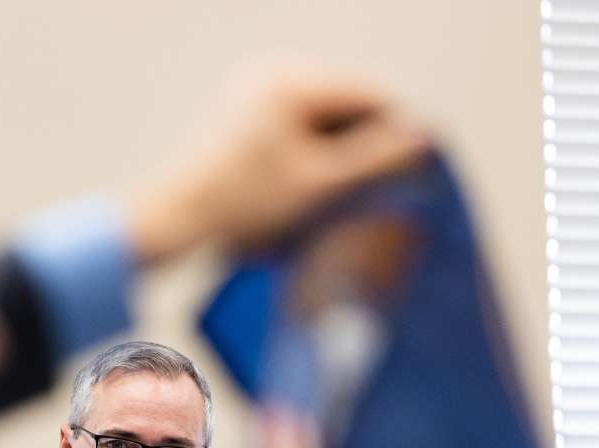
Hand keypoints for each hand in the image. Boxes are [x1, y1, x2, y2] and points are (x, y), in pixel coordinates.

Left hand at [129, 61, 428, 263]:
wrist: (175, 222)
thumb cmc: (244, 205)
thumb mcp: (322, 185)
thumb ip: (377, 158)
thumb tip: (424, 137)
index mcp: (292, 82)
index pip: (371, 95)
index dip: (399, 132)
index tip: (417, 171)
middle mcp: (273, 74)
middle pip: (347, 104)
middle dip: (368, 143)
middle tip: (385, 187)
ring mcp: (255, 91)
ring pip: (325, 117)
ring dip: (343, 151)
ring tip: (348, 193)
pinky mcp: (245, 114)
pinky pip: (299, 126)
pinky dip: (316, 153)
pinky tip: (319, 187)